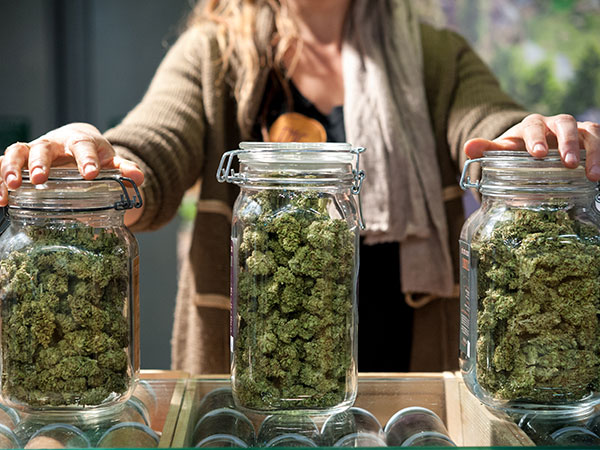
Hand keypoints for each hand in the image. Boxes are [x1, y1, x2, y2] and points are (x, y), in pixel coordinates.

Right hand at [0, 123, 143, 205]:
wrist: (80, 146)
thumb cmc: (96, 156)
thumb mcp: (112, 161)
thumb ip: (124, 169)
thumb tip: (139, 178)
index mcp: (80, 141)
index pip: (83, 146)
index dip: (86, 159)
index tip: (90, 174)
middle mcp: (54, 143)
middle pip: (43, 146)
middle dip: (41, 162)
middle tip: (40, 179)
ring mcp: (34, 151)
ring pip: (17, 151)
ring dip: (11, 168)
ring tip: (12, 187)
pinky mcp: (20, 162)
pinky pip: (2, 165)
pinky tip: (0, 199)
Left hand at [464, 114, 599, 180]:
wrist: (536, 146)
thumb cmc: (519, 149)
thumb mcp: (504, 150)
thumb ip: (488, 150)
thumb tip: (468, 147)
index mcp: (532, 124)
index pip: (534, 126)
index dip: (536, 138)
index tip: (537, 154)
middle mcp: (557, 124)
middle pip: (566, 124)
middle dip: (567, 144)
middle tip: (568, 164)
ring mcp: (577, 130)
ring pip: (590, 132)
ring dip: (593, 152)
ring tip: (593, 175)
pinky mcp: (590, 140)